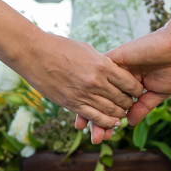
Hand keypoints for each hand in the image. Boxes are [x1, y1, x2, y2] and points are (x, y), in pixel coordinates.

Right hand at [19, 32, 142, 142]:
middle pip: (122, 99)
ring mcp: (84, 94)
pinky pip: (94, 117)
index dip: (136, 89)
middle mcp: (96, 82)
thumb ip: (101, 60)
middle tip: (130, 104)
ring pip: (110, 111)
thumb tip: (113, 68)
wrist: (33, 53)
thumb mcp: (86, 49)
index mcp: (102, 65)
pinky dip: (106, 122)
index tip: (137, 90)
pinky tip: (111, 123)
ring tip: (121, 114)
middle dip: (128, 103)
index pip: (129, 83)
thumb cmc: (59, 46)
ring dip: (119, 114)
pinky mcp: (72, 104)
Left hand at [74, 25, 170, 138]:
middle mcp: (120, 79)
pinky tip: (80, 103)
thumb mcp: (158, 93)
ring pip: (96, 90)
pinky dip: (88, 87)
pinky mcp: (114, 58)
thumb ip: (142, 107)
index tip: (103, 137)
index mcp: (131, 87)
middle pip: (102, 101)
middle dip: (96, 120)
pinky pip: (96, 73)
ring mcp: (116, 69)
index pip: (115, 106)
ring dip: (89, 107)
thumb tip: (129, 123)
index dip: (108, 121)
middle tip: (94, 138)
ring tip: (82, 127)